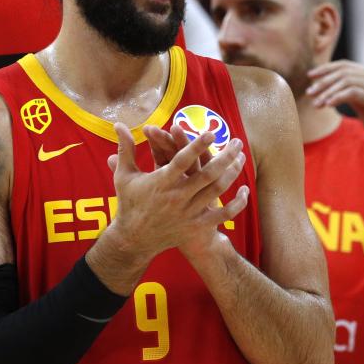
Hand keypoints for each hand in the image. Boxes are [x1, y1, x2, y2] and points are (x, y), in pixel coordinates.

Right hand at [102, 122, 248, 261]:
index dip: (196, 146)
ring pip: (217, 191)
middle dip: (225, 156)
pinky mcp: (196, 226)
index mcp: (160, 183)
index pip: (181, 161)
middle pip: (207, 175)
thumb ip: (125, 149)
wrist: (133, 240)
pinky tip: (245, 190)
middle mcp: (177, 197)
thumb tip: (118, 124)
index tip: (211, 133)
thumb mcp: (124, 175)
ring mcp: (188, 213)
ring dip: (232, 173)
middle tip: (237, 141)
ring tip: (241, 157)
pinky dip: (236, 204)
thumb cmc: (129, 203)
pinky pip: (222, 216)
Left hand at [307, 60, 363, 150]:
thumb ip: (353, 95)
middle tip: (309, 92)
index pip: (347, 65)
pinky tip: (327, 104)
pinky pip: (354, 93)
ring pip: (347, 81)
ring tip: (315, 102)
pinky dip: (337, 97)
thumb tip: (332, 91)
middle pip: (344, 71)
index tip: (310, 76)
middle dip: (324, 81)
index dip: (327, 68)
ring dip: (327, 91)